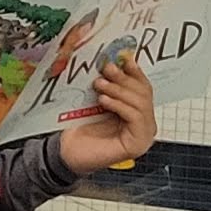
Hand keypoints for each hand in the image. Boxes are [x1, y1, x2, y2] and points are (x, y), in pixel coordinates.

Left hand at [60, 51, 158, 174]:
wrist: (66, 152)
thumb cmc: (80, 128)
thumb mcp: (95, 101)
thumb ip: (107, 86)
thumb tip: (112, 62)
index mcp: (137, 111)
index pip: (143, 87)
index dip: (135, 72)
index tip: (124, 57)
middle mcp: (144, 123)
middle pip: (144, 93)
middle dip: (124, 78)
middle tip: (107, 68)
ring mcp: (144, 134)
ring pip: (141, 104)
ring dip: (119, 90)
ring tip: (99, 84)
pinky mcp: (138, 144)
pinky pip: (136, 117)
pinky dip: (120, 105)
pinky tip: (104, 100)